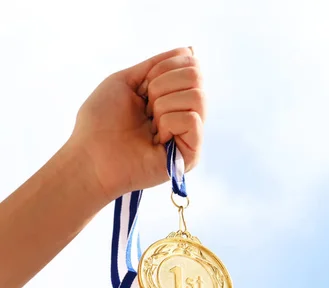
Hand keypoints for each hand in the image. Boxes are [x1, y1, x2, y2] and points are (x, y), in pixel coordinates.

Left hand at [68, 46, 204, 200]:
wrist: (91, 157)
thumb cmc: (100, 122)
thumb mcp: (125, 80)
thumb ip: (157, 65)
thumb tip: (190, 50)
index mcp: (173, 97)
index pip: (190, 65)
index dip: (164, 69)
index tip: (142, 87)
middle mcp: (186, 113)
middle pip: (196, 76)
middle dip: (162, 85)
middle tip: (145, 107)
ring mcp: (191, 134)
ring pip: (197, 96)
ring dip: (164, 105)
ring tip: (149, 124)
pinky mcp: (192, 154)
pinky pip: (192, 119)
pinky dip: (168, 123)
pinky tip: (157, 139)